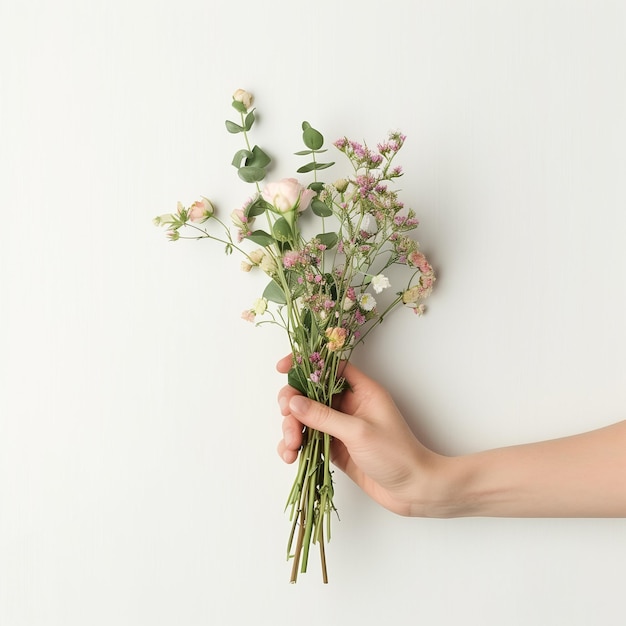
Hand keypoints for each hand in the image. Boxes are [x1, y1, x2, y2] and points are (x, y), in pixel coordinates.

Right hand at [276, 355, 451, 516]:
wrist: (413, 490)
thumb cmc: (396, 456)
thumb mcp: (358, 432)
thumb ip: (324, 416)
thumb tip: (293, 402)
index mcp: (362, 391)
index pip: (330, 367)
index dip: (306, 363)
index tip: (282, 368)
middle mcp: (349, 405)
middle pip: (310, 393)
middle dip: (292, 405)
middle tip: (286, 418)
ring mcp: (340, 427)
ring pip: (305, 418)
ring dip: (291, 429)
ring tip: (291, 446)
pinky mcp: (334, 447)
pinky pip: (309, 439)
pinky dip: (296, 446)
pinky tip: (291, 456)